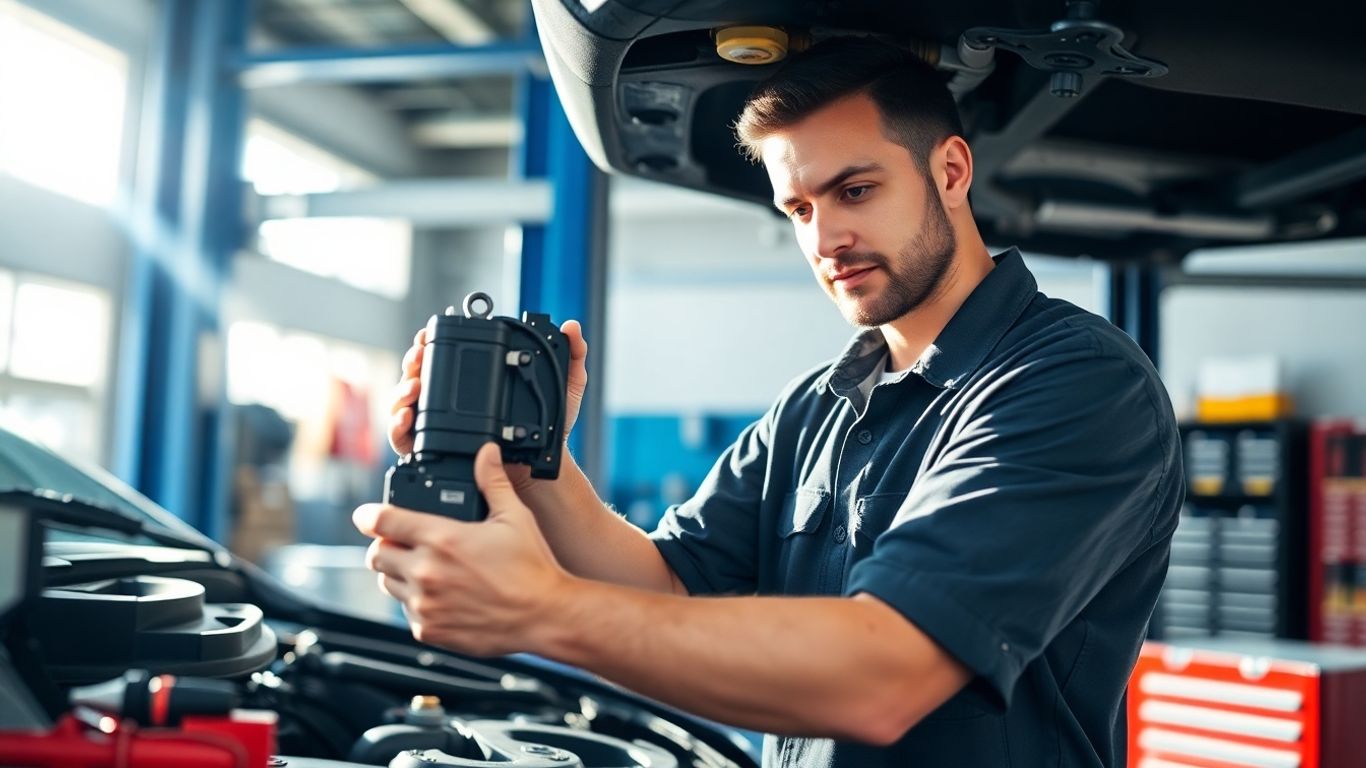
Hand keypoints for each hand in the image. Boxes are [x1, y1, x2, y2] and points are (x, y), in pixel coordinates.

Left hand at [355, 443, 572, 655]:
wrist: (545, 615)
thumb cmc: (532, 567)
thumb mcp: (515, 517)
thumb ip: (492, 482)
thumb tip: (486, 453)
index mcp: (442, 539)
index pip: (382, 521)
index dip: (368, 515)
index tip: (367, 515)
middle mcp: (426, 572)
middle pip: (377, 555)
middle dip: (386, 546)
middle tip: (404, 544)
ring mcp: (425, 604)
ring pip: (387, 584)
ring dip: (398, 574)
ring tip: (426, 569)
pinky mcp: (429, 630)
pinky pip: (406, 612)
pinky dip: (415, 602)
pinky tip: (441, 595)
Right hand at [387, 320, 589, 490]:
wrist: (545, 468)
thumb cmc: (551, 428)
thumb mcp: (566, 388)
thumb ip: (573, 355)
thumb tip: (572, 327)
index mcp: (478, 378)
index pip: (444, 352)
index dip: (428, 341)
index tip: (425, 334)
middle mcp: (453, 399)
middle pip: (418, 374)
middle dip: (412, 362)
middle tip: (417, 357)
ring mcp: (440, 424)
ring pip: (407, 402)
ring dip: (403, 390)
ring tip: (413, 387)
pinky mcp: (435, 450)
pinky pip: (406, 438)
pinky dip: (400, 426)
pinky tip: (408, 418)